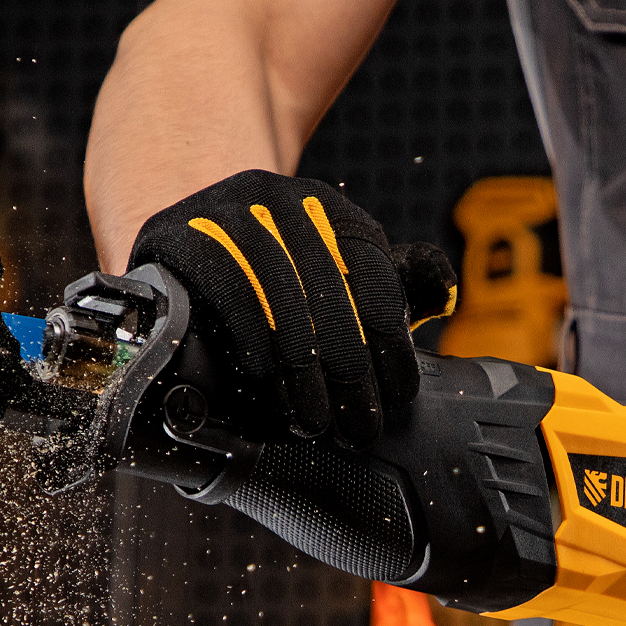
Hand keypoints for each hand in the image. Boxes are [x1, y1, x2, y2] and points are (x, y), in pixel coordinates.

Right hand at [129, 169, 454, 444]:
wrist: (184, 237)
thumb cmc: (267, 266)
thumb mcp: (330, 264)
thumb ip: (386, 282)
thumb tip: (442, 299)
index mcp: (330, 208)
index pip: (375, 273)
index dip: (392, 339)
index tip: (400, 394)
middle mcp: (284, 200)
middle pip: (331, 291)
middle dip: (352, 369)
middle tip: (359, 425)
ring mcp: (231, 213)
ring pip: (282, 296)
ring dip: (303, 370)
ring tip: (314, 420)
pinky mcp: (184, 235)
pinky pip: (229, 292)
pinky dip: (253, 341)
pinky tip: (266, 379)